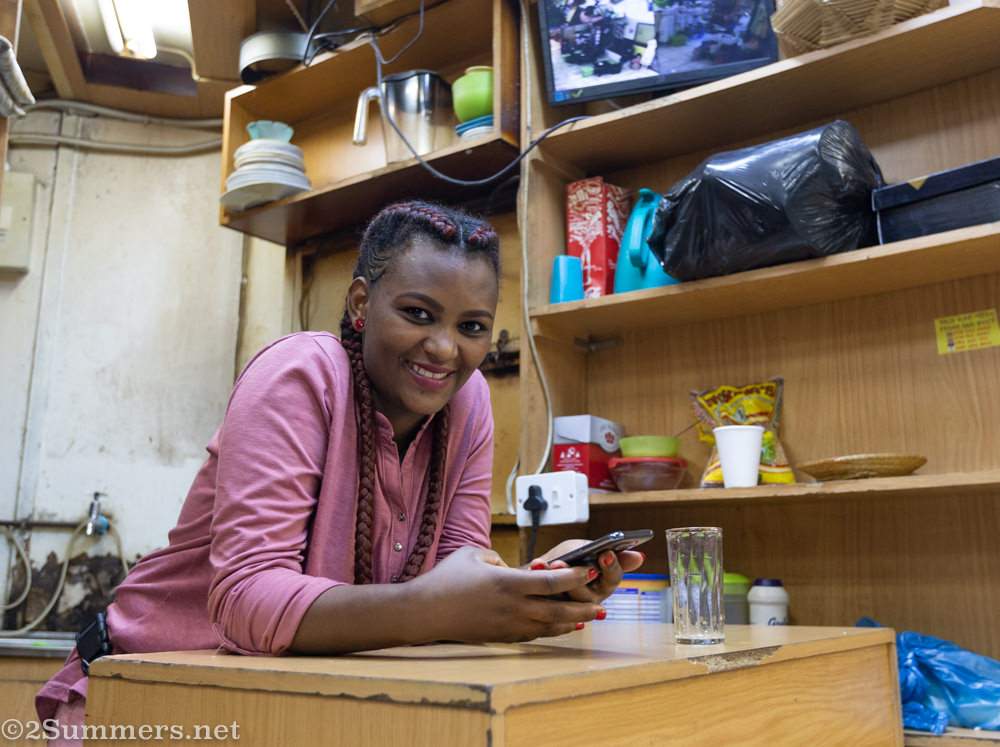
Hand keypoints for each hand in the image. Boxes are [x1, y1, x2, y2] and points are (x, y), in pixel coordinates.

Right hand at [409, 546, 606, 642]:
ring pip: (549, 627)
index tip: (590, 570)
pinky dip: (551, 631)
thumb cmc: (446, 579)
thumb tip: (514, 568)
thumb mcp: (474, 554)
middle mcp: (513, 607)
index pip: (552, 582)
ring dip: (572, 622)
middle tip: (602, 605)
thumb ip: (500, 558)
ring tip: (589, 619)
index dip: (574, 576)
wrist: (425, 612)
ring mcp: (509, 625)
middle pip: (558, 610)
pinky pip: (534, 635)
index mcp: (508, 583)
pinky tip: (561, 627)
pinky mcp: (502, 637)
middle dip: (583, 607)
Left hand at [528, 539, 644, 603]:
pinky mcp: (552, 611)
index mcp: (604, 583)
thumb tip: (640, 557)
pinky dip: (541, 578)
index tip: (605, 553)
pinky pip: (548, 599)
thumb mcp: (585, 549)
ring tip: (550, 563)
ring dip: (557, 579)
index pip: (613, 578)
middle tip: (566, 560)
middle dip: (576, 576)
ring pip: (568, 600)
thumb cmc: (568, 558)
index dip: (611, 566)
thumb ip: (605, 552)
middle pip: (588, 594)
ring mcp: (572, 608)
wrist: (539, 571)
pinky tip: (538, 564)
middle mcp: (591, 599)